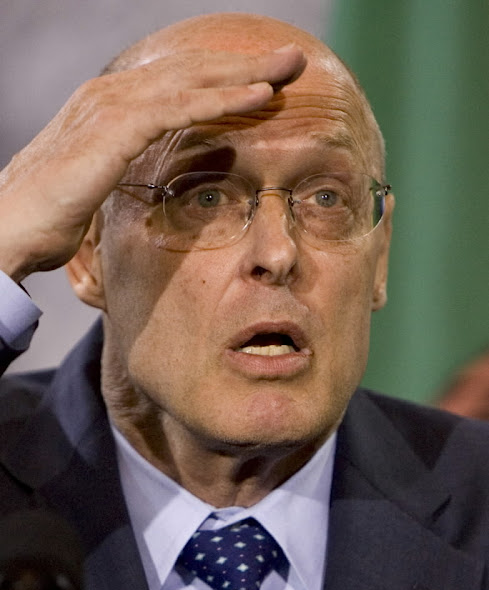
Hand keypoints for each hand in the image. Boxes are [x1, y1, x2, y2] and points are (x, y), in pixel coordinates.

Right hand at [0, 45, 304, 281]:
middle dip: (245, 63)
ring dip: (246, 73)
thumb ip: (127, 169)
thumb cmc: (50, 217)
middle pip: (192, 70)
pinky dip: (224, 100)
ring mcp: (112, 108)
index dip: (223, 78)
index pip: (178, 82)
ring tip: (291, 67)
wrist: (6, 230)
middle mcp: (112, 96)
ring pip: (192, 80)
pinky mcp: (115, 129)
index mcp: (111, 108)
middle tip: (292, 58)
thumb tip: (152, 177)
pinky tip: (260, 97)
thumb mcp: (98, 184)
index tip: (264, 80)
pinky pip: (181, 108)